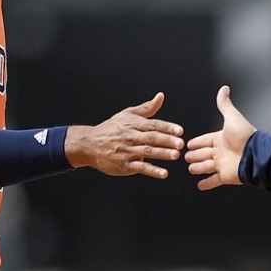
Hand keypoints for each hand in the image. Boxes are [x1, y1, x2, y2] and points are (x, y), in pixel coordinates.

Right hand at [65, 93, 184, 177]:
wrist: (89, 144)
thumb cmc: (111, 129)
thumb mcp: (127, 115)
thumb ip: (147, 108)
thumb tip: (161, 96)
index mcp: (133, 124)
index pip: (153, 125)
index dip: (167, 127)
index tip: (179, 131)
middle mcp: (130, 137)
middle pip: (151, 138)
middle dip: (167, 141)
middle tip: (181, 144)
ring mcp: (127, 151)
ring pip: (147, 152)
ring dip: (162, 154)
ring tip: (175, 155)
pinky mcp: (124, 164)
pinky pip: (140, 167)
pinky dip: (152, 170)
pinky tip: (163, 173)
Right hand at [184, 85, 255, 190]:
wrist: (254, 154)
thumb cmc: (244, 136)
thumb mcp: (232, 117)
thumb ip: (225, 104)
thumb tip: (224, 89)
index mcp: (221, 138)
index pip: (205, 140)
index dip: (197, 142)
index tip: (189, 144)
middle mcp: (221, 151)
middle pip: (204, 153)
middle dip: (195, 155)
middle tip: (185, 156)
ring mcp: (223, 164)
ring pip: (206, 166)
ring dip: (198, 168)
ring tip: (191, 169)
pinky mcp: (225, 176)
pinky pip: (214, 181)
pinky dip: (207, 183)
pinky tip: (200, 185)